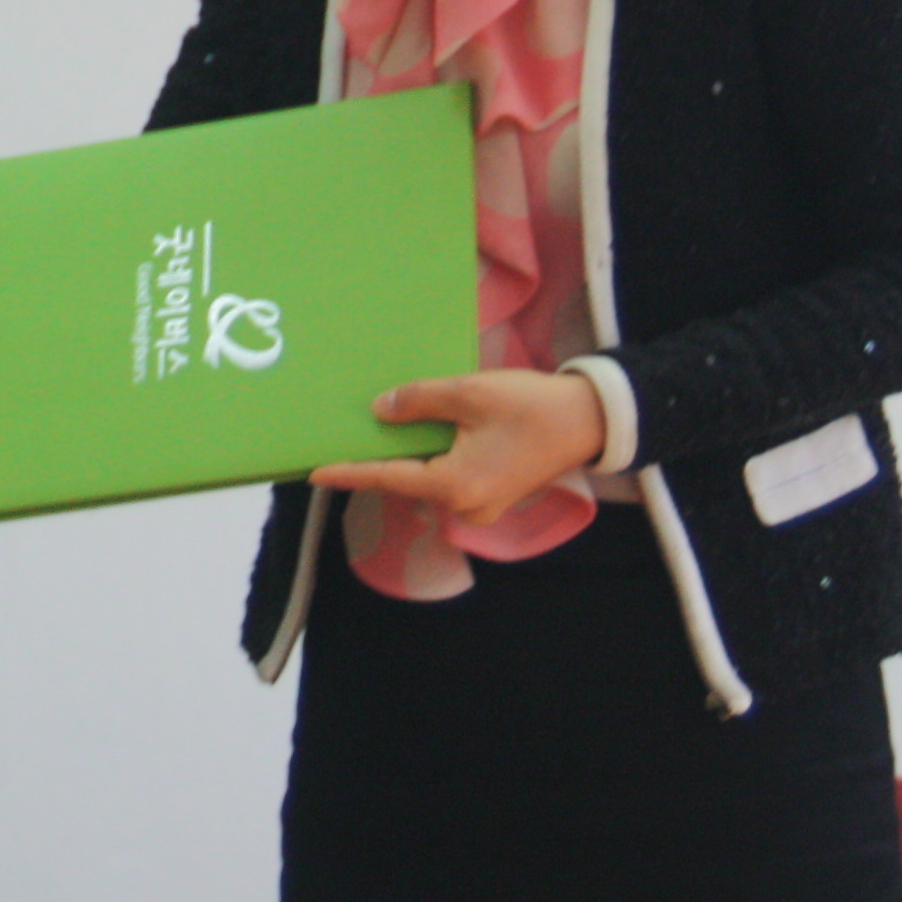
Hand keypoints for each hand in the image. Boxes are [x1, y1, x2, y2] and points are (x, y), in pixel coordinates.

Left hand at [308, 369, 607, 535]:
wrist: (588, 420)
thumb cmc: (532, 406)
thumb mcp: (470, 393)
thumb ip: (419, 402)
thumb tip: (380, 411)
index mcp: (455, 486)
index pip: (388, 478)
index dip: (349, 472)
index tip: (314, 473)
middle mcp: (464, 508)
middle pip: (406, 481)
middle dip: (376, 461)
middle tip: (340, 440)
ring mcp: (479, 507)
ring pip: (427, 480)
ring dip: (405, 458)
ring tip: (373, 433)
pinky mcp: (491, 497)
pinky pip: (447, 479)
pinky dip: (429, 460)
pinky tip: (415, 436)